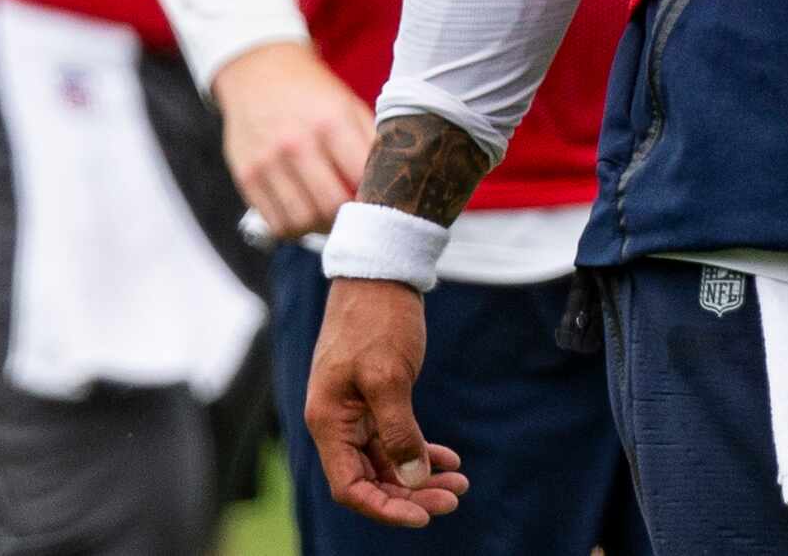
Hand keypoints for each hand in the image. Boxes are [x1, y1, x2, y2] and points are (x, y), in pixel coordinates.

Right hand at [213, 43, 374, 240]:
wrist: (257, 72)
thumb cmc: (312, 94)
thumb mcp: (349, 106)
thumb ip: (372, 144)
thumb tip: (393, 185)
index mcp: (330, 122)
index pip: (360, 178)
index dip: (374, 197)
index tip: (378, 200)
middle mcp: (295, 143)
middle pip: (330, 207)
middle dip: (348, 218)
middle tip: (354, 214)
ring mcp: (266, 162)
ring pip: (302, 222)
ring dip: (321, 228)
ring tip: (328, 215)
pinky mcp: (246, 177)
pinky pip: (277, 223)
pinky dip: (295, 227)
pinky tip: (303, 211)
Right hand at [304, 277, 466, 526]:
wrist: (381, 272)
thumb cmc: (378, 320)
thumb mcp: (390, 378)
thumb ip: (399, 433)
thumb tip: (411, 481)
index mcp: (328, 420)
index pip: (350, 487)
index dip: (386, 509)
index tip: (426, 515)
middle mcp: (336, 422)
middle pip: (370, 480)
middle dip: (411, 494)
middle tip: (455, 497)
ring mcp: (354, 411)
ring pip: (385, 462)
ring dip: (420, 476)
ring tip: (459, 483)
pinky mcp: (374, 399)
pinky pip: (393, 439)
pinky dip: (420, 452)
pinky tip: (449, 459)